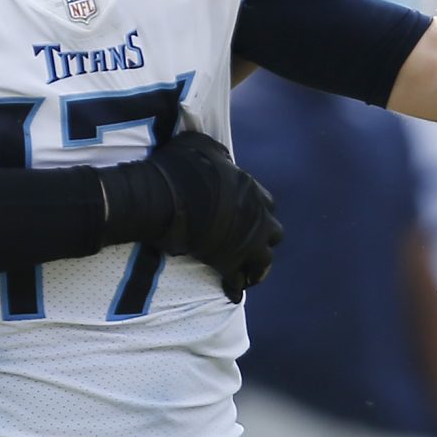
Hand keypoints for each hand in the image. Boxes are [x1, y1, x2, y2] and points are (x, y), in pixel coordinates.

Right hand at [147, 129, 281, 299]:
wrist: (161, 199)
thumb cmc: (176, 169)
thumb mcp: (200, 145)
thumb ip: (218, 153)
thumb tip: (224, 158)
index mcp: (250, 188)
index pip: (268, 203)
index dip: (257, 211)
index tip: (246, 218)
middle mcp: (255, 216)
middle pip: (274, 233)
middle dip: (263, 238)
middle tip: (247, 245)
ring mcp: (245, 241)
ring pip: (264, 261)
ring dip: (256, 267)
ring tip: (245, 274)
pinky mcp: (229, 262)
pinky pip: (239, 280)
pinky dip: (235, 286)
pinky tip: (230, 290)